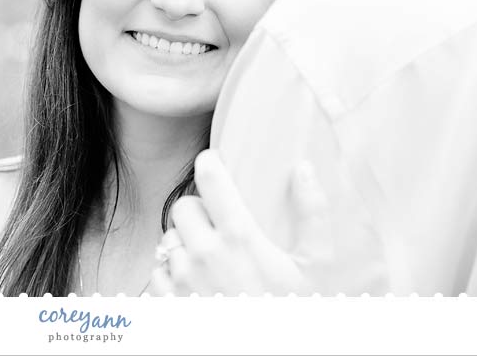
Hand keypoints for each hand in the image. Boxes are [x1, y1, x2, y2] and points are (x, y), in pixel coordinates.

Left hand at [146, 149, 331, 295]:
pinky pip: (158, 272)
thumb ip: (313, 213)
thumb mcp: (318, 267)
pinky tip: (195, 284)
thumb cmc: (295, 314)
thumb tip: (302, 168)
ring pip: (168, 239)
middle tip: (218, 226)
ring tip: (211, 261)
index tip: (211, 163)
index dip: (209, 164)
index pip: (210, 178)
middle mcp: (204, 254)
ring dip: (185, 244)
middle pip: (182, 206)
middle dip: (198, 210)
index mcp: (239, 238)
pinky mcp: (168, 304)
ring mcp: (182, 281)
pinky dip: (172, 274)